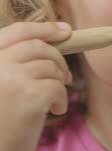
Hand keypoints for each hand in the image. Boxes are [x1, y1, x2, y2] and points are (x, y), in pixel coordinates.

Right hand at [0, 21, 71, 150]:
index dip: (44, 28)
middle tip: (66, 75)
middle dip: (58, 58)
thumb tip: (57, 35)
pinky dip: (62, 98)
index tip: (65, 30)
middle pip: (38, 46)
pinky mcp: (29, 95)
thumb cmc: (1, 122)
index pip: (18, 31)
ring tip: (54, 98)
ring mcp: (11, 78)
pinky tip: (55, 110)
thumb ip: (16, 61)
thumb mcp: (2, 82)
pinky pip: (57, 86)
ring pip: (50, 66)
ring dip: (59, 80)